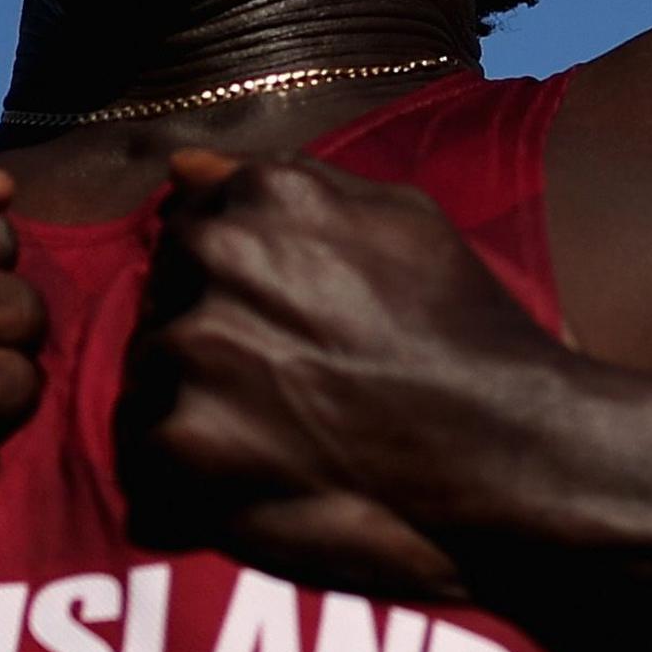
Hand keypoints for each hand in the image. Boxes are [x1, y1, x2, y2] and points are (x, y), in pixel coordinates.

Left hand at [121, 150, 566, 598]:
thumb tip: (184, 167)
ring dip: (192, 409)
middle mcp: (214, 259)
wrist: (509, 452)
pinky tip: (255, 484)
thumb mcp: (402, 222)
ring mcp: (192, 352)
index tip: (284, 329)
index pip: (188, 228)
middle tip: (286, 390)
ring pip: (146, 377)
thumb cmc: (466, 335)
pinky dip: (185, 480)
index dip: (230, 287)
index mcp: (261, 197)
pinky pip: (142, 456)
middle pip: (161, 302)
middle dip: (207, 342)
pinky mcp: (181, 443)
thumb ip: (288, 185)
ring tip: (277, 439)